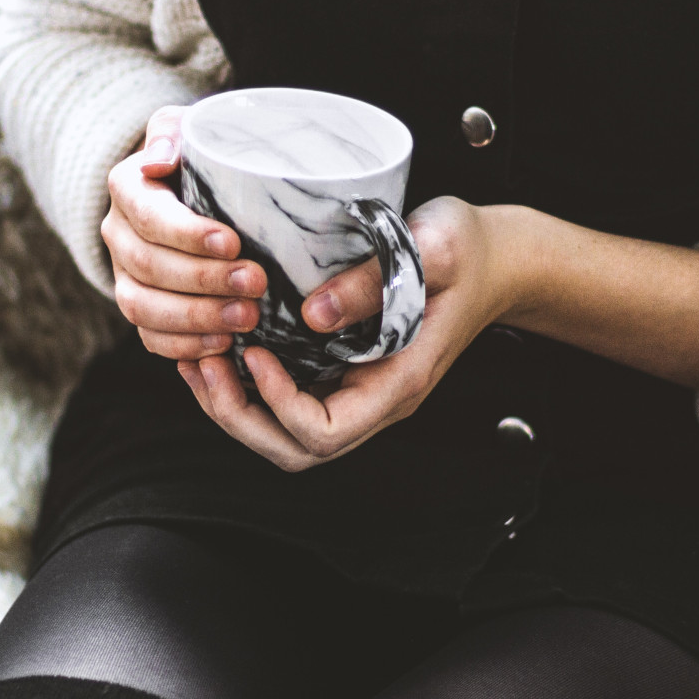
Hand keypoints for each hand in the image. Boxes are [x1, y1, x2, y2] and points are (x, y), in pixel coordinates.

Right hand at [103, 106, 267, 359]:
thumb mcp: (191, 126)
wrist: (197, 187)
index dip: (187, 234)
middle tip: (255, 284)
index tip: (234, 242)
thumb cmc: (203, 154)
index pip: (148, 215)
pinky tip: (223, 344)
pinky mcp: (141, 308)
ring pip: (142, 307)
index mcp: (128, 187)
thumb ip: (173, 131)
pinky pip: (149, 337)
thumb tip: (159, 160)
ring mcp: (124, 275)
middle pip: (147, 265)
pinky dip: (184, 346)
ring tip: (246, 319)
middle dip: (203, 280)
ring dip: (195, 318)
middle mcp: (117, 233)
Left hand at [176, 197, 516, 470]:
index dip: (280, 403)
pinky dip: (247, 386)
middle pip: (296, 450)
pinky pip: (289, 401)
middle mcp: (377, 399)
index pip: (327, 432)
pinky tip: (220, 347)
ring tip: (198, 359)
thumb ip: (376, 281)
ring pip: (285, 434)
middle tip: (203, 363)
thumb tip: (313, 314)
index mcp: (399, 382)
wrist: (499, 258)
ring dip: (234, 407)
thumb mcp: (433, 248)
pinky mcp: (345, 370)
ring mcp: (361, 389)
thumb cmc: (470, 249)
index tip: (256, 351)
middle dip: (239, 417)